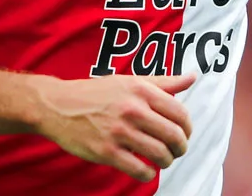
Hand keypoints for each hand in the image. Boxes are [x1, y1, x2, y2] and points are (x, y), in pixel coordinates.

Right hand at [32, 73, 195, 181]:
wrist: (58, 105)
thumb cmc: (97, 93)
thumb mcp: (130, 81)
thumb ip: (164, 82)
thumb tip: (192, 78)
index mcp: (141, 90)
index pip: (180, 112)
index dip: (188, 127)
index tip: (184, 133)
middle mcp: (132, 109)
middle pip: (173, 135)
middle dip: (180, 147)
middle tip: (177, 150)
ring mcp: (119, 131)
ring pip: (159, 154)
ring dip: (166, 161)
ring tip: (162, 159)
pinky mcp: (106, 151)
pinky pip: (139, 169)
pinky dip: (148, 173)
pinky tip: (145, 169)